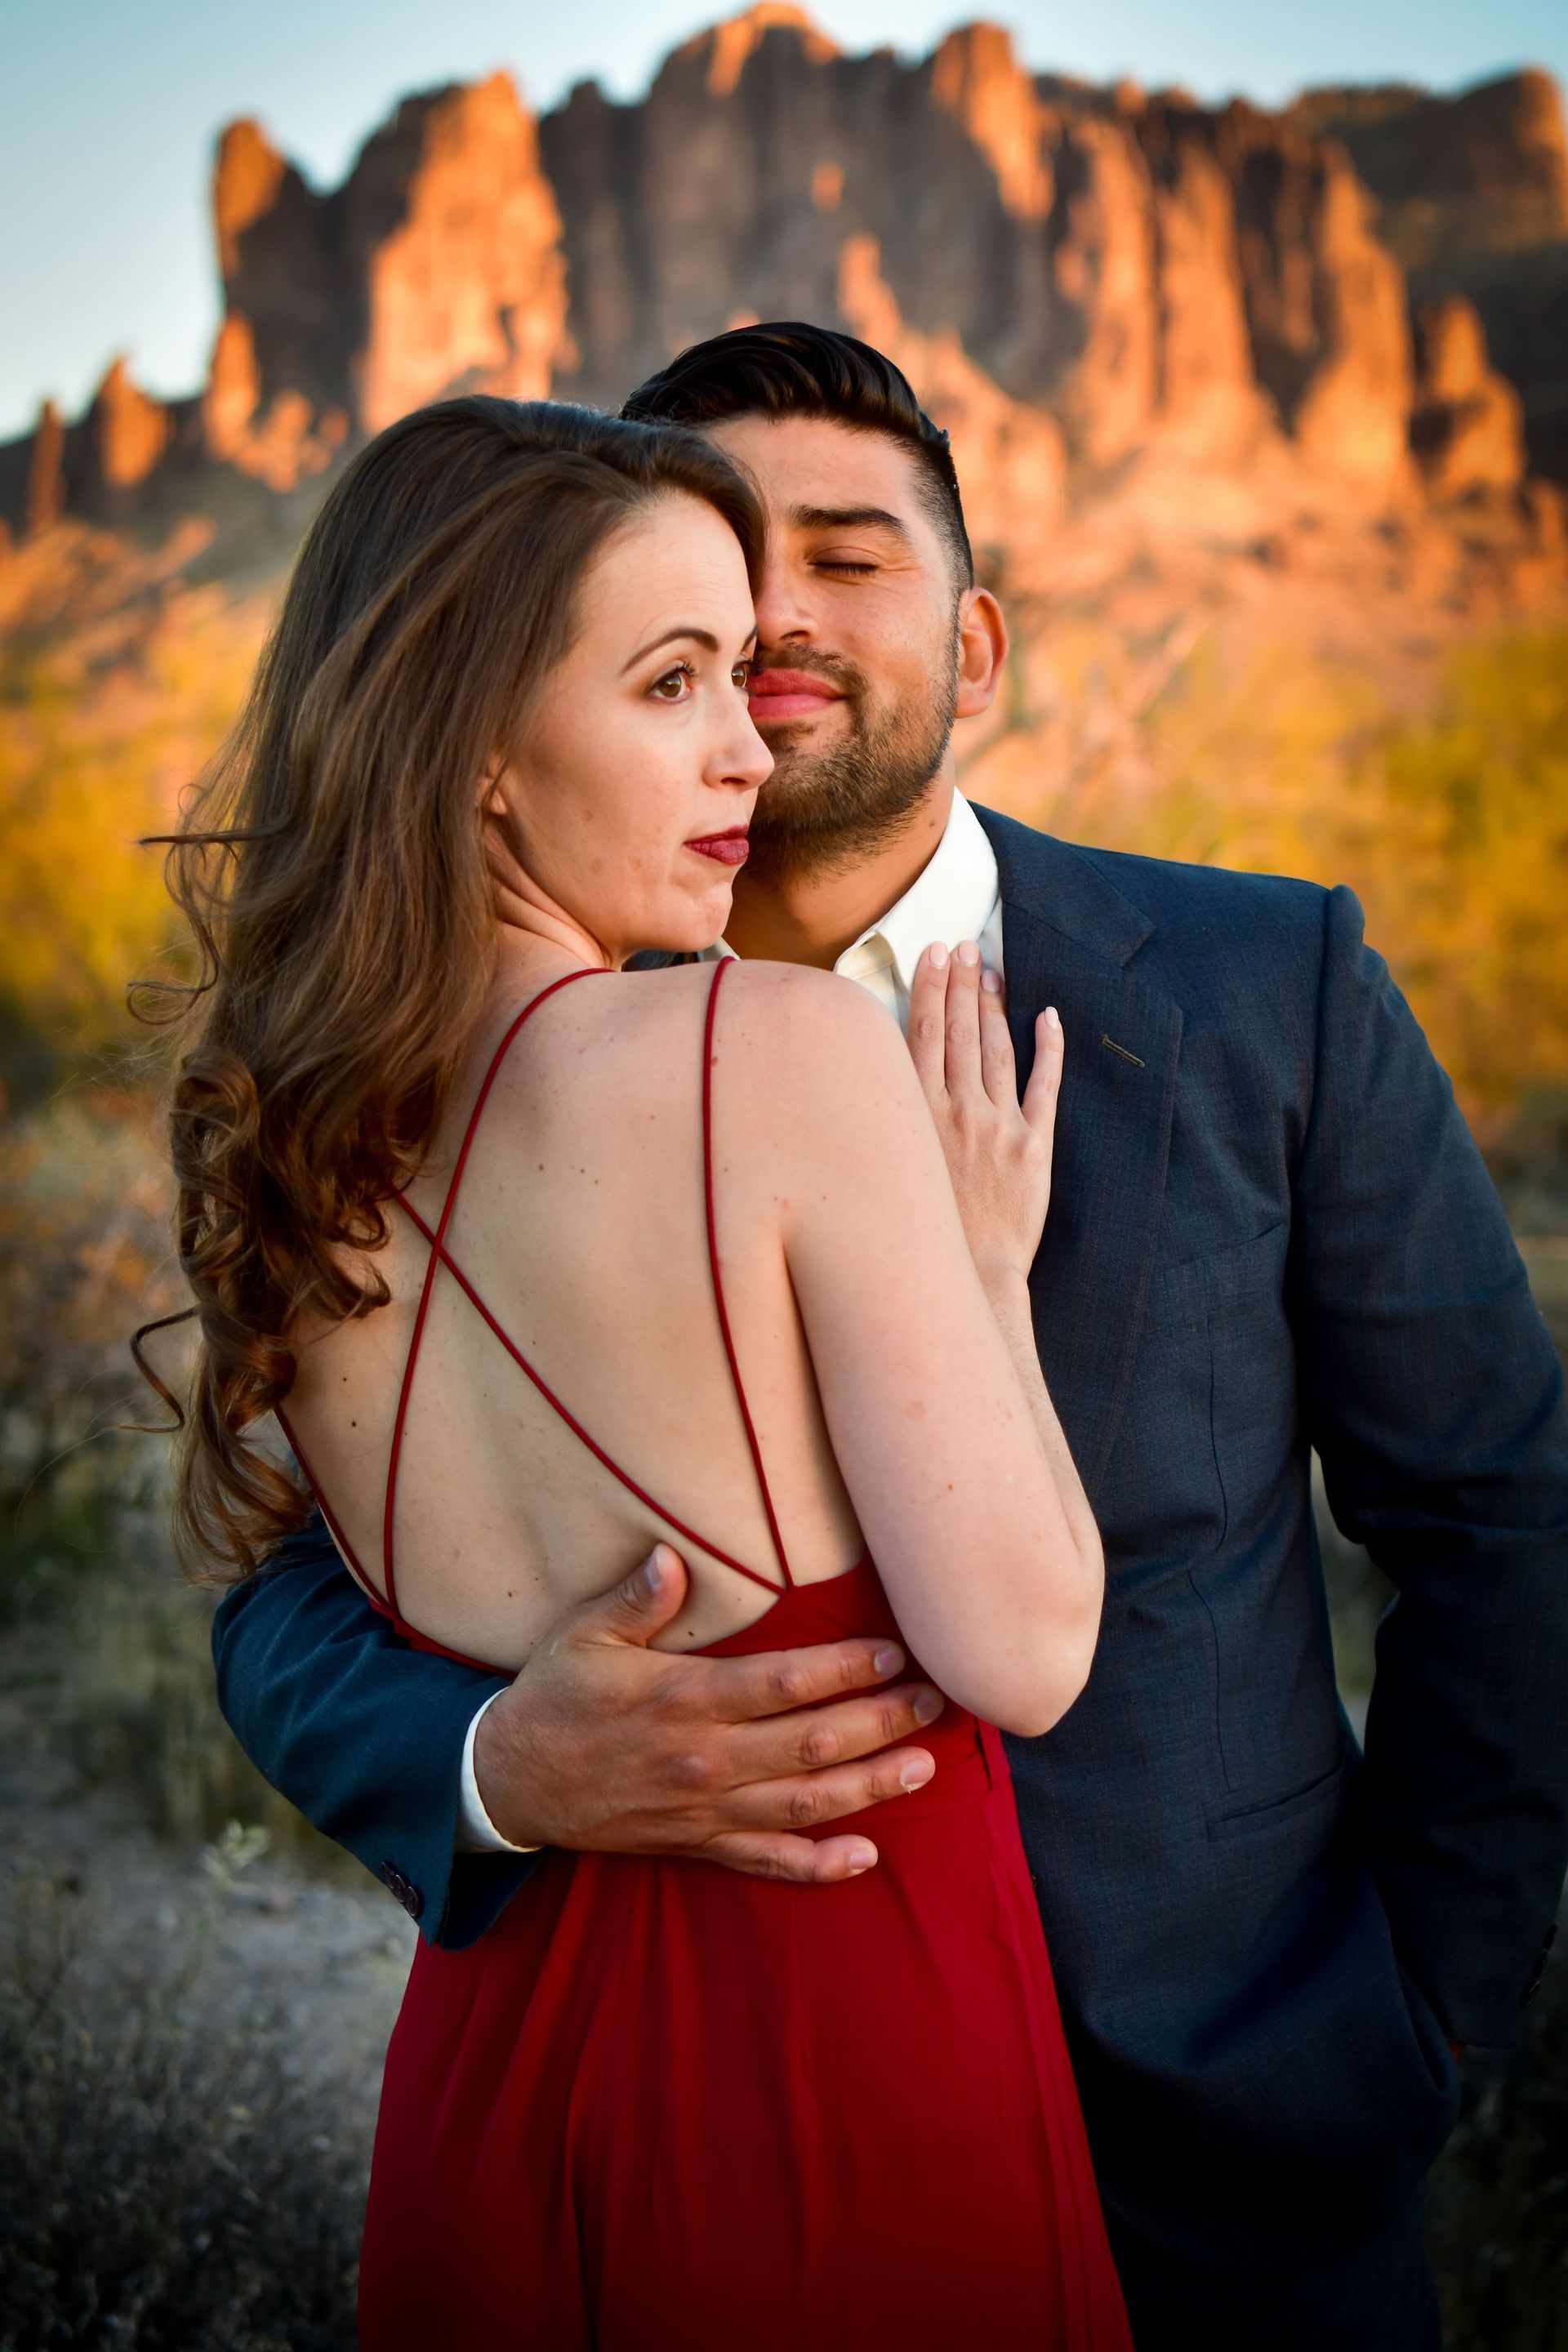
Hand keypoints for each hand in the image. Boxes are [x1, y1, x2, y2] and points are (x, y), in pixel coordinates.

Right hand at [474, 1543, 943, 1881]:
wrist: (510, 1783)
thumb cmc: (554, 1697)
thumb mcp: (584, 1636)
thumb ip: (637, 1600)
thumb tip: (672, 1556)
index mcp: (685, 1700)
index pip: (784, 1684)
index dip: (845, 1669)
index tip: (894, 1652)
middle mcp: (706, 1760)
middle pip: (812, 1743)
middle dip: (881, 1722)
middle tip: (934, 1701)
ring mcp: (706, 1810)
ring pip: (805, 1803)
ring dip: (870, 1786)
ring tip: (923, 1766)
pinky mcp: (698, 1845)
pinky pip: (768, 1863)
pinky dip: (819, 1865)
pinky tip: (865, 1857)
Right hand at [907, 940, 1062, 1284]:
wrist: (966, 1278)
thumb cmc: (918, 1230)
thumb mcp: (889, 1168)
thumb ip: (889, 1118)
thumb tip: (877, 1077)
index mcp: (918, 1114)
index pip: (922, 1034)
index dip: (930, 988)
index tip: (936, 952)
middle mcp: (958, 1111)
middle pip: (958, 1032)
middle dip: (961, 983)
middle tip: (965, 946)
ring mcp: (999, 1126)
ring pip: (996, 1050)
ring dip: (993, 1005)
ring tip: (992, 970)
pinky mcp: (1034, 1147)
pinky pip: (1044, 1087)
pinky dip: (1048, 1048)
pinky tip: (1048, 1017)